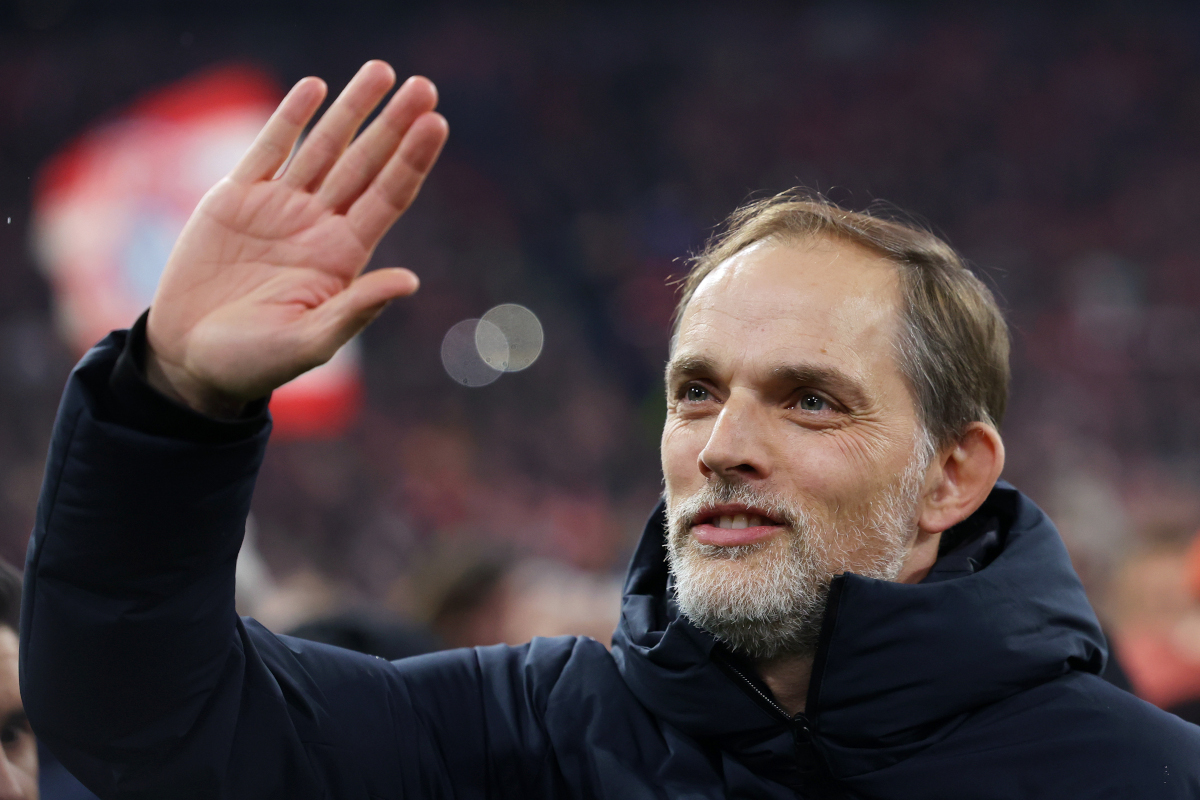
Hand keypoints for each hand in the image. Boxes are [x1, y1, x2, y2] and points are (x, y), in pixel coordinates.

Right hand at [145, 60, 447, 416]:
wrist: (189, 359)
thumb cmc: (254, 362)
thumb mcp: (309, 342)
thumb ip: (356, 309)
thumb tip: (410, 281)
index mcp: (342, 257)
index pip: (389, 198)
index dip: (412, 160)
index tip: (437, 124)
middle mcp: (318, 225)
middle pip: (366, 164)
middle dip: (394, 125)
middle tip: (425, 86)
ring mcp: (279, 208)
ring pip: (324, 147)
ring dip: (352, 109)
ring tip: (381, 71)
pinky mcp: (235, 199)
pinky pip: (269, 149)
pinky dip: (291, 118)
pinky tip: (315, 89)